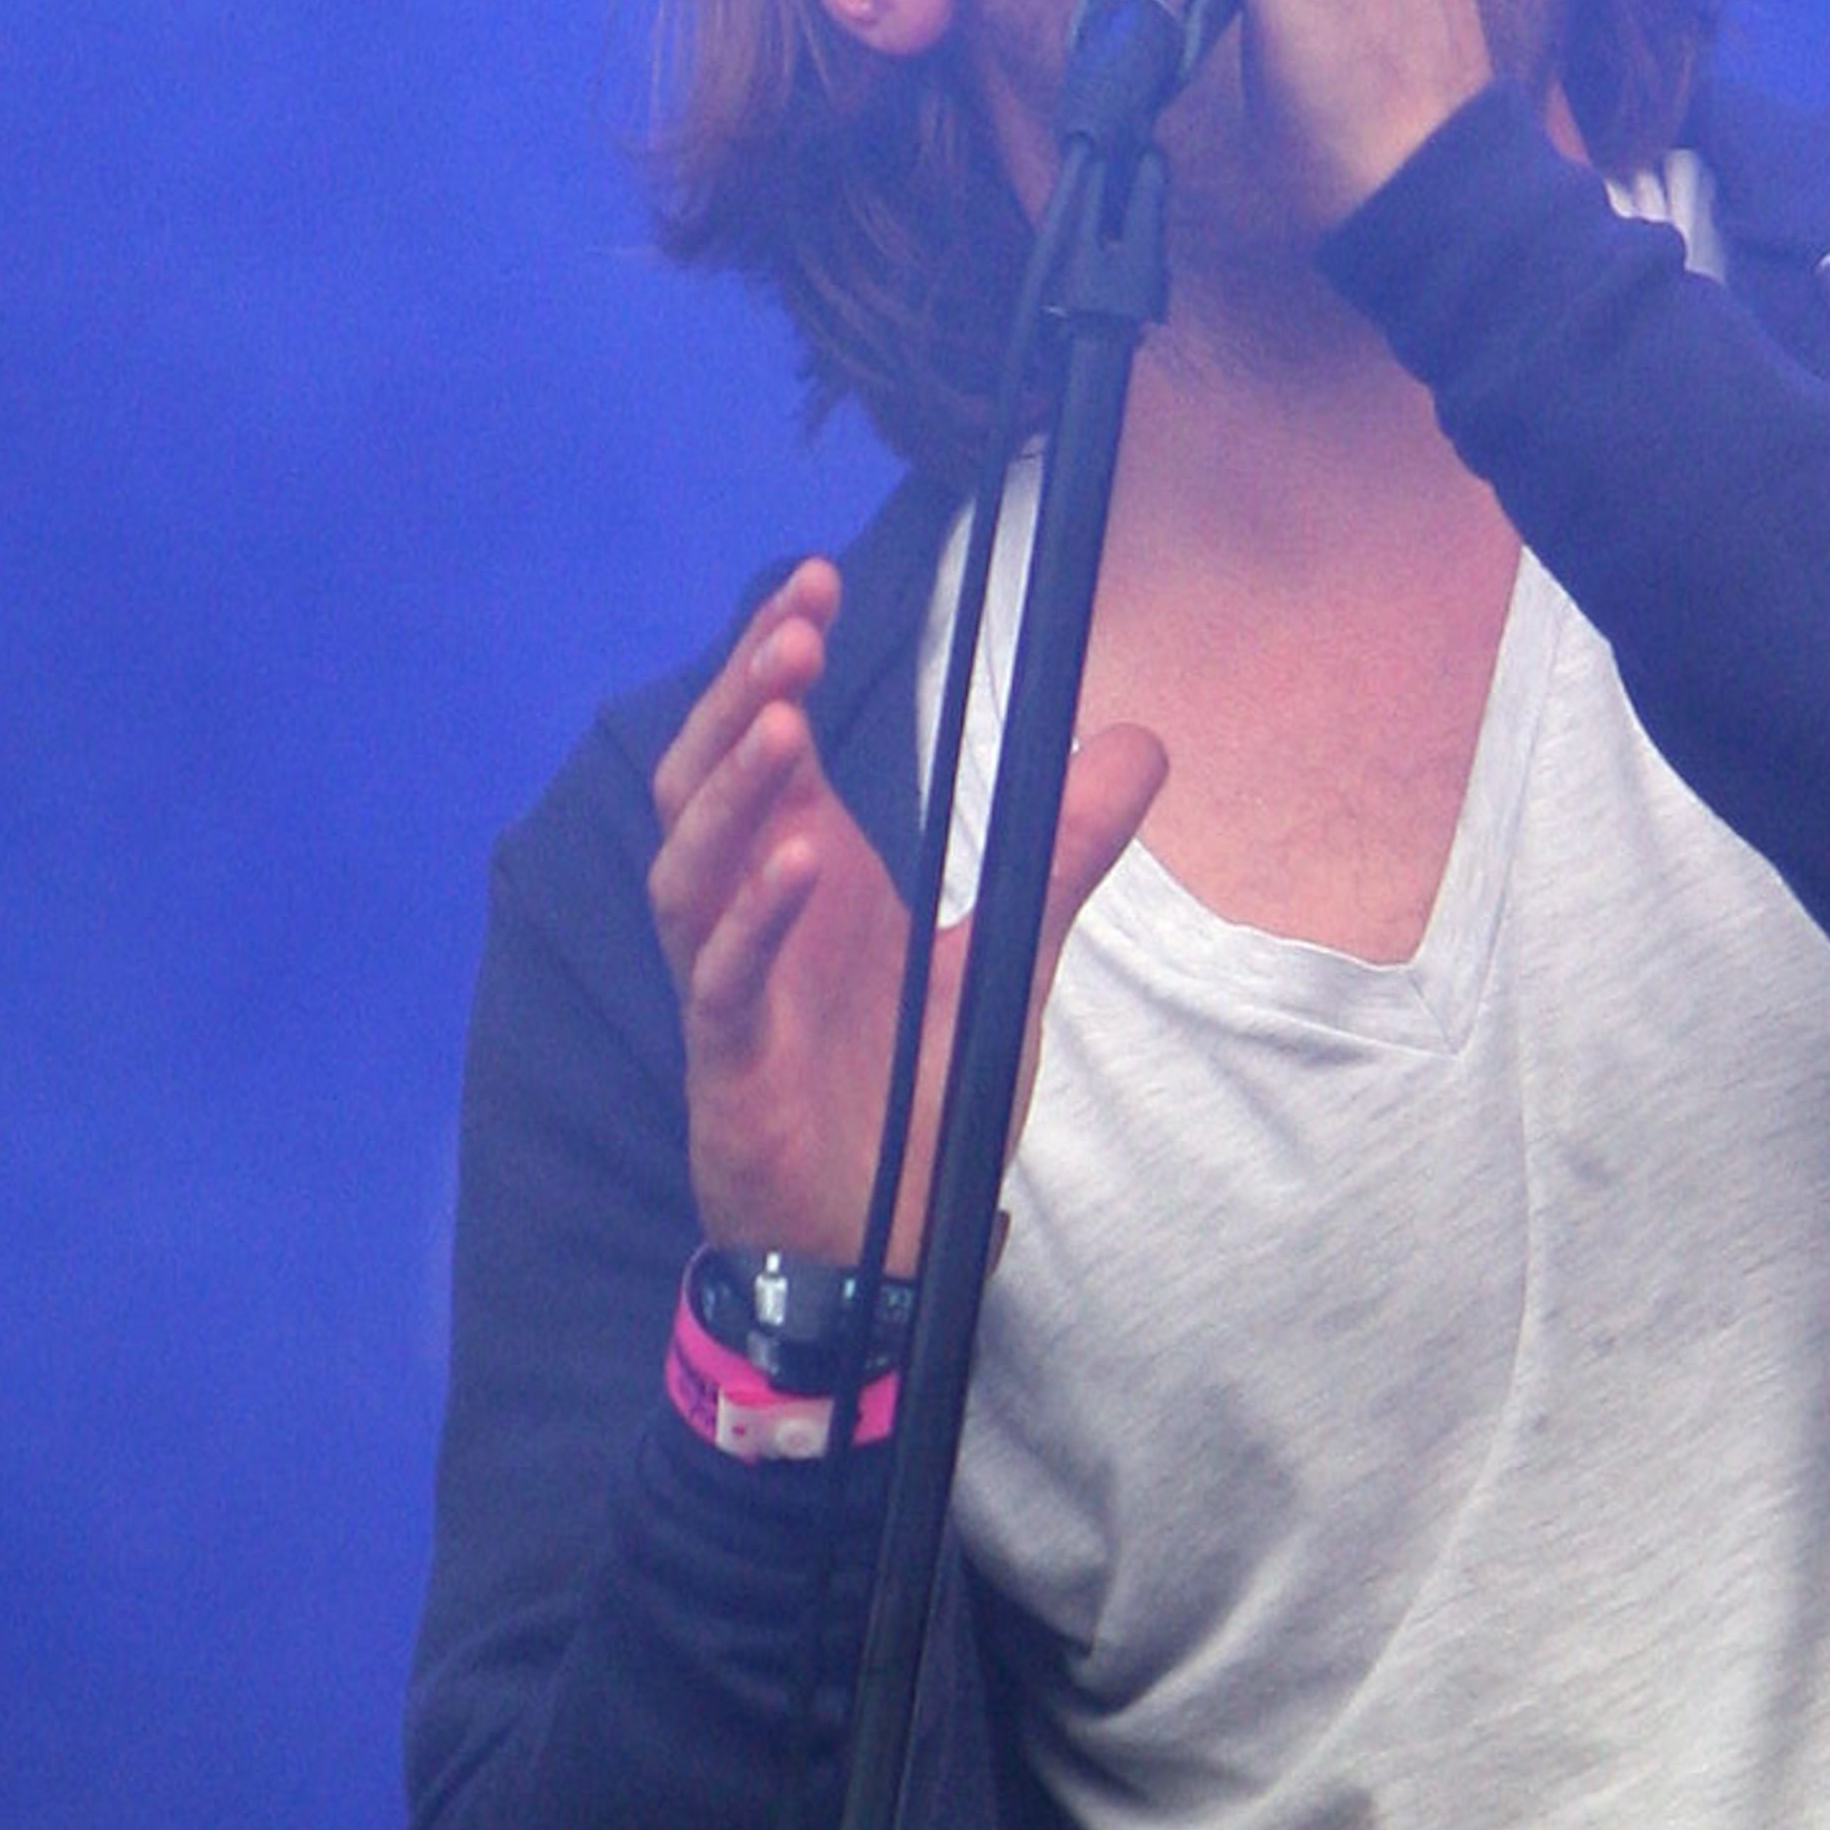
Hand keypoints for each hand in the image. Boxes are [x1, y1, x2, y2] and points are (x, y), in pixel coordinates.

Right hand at [648, 561, 1166, 1266]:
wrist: (878, 1243)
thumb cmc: (914, 1098)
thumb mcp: (1005, 952)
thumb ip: (1065, 850)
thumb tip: (1142, 743)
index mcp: (804, 870)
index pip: (766, 738)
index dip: (775, 659)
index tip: (814, 586)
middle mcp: (751, 911)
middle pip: (707, 776)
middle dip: (739, 697)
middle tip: (793, 629)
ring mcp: (729, 982)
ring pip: (687, 865)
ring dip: (731, 791)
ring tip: (782, 720)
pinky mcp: (728, 1060)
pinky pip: (720, 978)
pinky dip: (754, 921)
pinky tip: (800, 867)